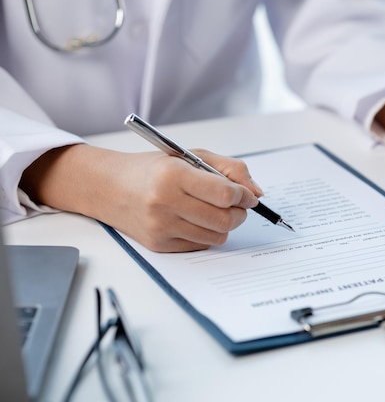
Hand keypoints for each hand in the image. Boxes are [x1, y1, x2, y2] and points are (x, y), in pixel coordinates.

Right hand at [20, 145, 260, 251]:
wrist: (110, 188)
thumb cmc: (154, 169)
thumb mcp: (190, 155)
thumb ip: (229, 169)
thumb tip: (256, 193)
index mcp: (173, 175)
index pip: (224, 194)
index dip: (243, 196)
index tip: (247, 195)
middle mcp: (165, 203)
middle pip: (224, 219)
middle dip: (239, 213)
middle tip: (236, 205)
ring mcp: (161, 227)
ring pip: (216, 236)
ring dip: (225, 225)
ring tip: (214, 211)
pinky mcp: (159, 245)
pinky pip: (201, 246)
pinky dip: (207, 234)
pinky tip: (195, 220)